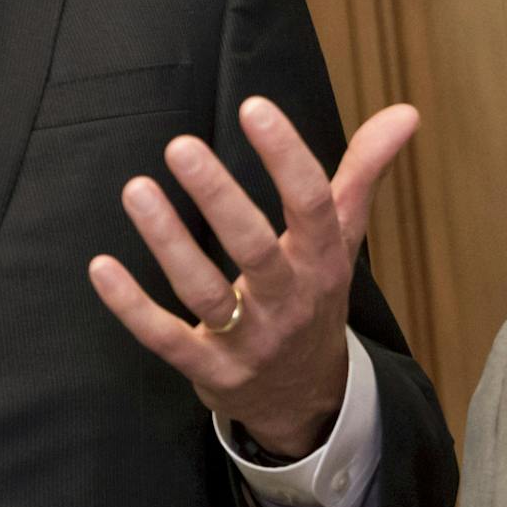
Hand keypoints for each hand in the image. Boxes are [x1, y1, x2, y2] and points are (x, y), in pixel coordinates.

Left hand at [89, 97, 416, 458]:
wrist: (307, 399)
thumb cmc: (316, 296)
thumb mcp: (344, 237)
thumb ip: (364, 171)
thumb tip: (406, 112)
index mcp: (322, 260)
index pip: (312, 204)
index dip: (286, 156)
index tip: (255, 107)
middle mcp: (289, 301)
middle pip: (255, 248)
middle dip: (218, 197)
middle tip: (180, 145)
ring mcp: (249, 340)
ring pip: (206, 293)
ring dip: (168, 242)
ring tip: (136, 189)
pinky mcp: (210, 371)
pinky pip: (167, 339)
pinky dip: (132, 307)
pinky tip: (101, 267)